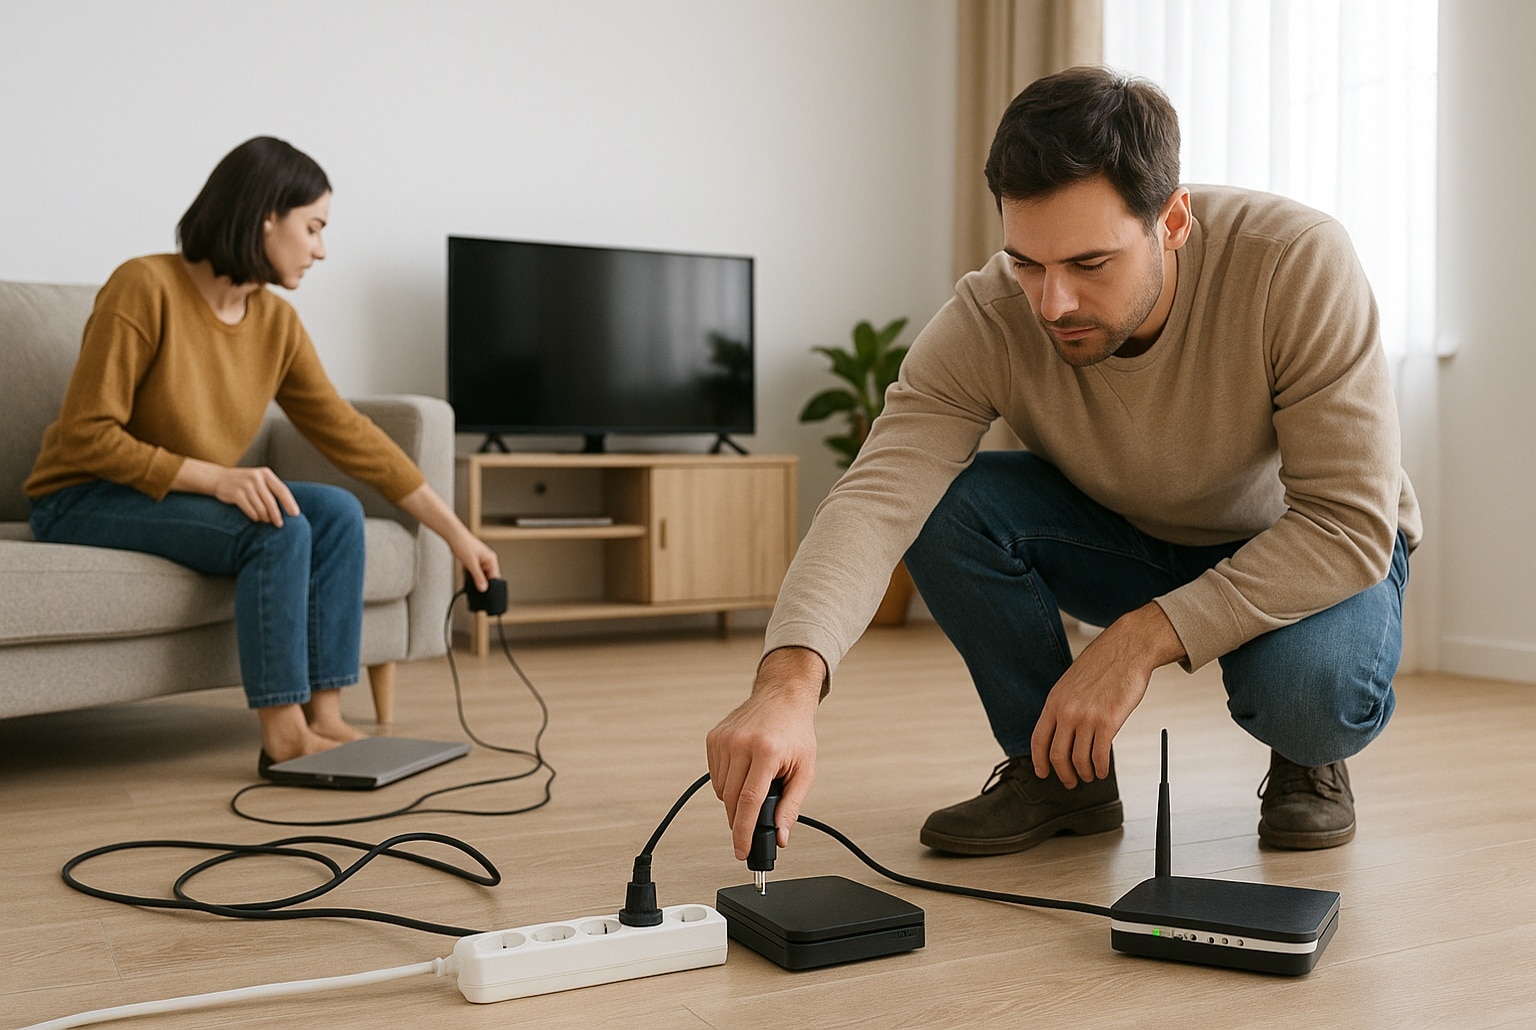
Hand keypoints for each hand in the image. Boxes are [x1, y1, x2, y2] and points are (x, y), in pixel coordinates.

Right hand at [213, 466, 299, 525]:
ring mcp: (245, 485)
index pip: (282, 490)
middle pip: (271, 501)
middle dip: (276, 514)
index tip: (295, 514)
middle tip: (280, 524)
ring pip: (260, 507)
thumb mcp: (259, 480)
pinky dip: (254, 516)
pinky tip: (256, 519)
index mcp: (266, 474)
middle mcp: (256, 478)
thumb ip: (271, 489)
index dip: (289, 503)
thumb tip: (288, 508)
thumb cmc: (244, 483)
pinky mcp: (235, 493)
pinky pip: (249, 509)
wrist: (218, 478)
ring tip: (266, 521)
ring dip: (265, 517)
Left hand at [452, 534, 500, 591]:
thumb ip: (478, 577)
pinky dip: (468, 575)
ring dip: (473, 578)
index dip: (489, 586)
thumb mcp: (471, 564)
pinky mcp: (472, 561)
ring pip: (479, 575)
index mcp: (491, 560)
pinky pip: (472, 572)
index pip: (495, 578)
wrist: (453, 535)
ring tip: (467, 577)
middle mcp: (487, 560)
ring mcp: (480, 561)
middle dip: (480, 582)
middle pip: (487, 577)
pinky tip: (464, 576)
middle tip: (474, 586)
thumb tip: (483, 588)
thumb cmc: (463, 543)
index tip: (483, 592)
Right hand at [706, 647, 824, 859]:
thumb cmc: (795, 732)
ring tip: (756, 784)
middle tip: (754, 822)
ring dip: (736, 799)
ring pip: (721, 791)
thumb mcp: (804, 770)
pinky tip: (744, 771)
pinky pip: (715, 776)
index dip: (744, 832)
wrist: (782, 697)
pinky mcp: (713, 738)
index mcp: (766, 751)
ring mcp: (724, 739)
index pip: (749, 802)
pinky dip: (728, 782)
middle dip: (741, 819)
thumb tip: (781, 836)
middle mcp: (741, 744)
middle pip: (733, 800)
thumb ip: (791, 806)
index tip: (741, 850)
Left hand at [1030, 604, 1184, 787]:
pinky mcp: (1108, 722)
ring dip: (1084, 773)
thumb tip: (1062, 731)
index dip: (1039, 761)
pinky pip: (1100, 755)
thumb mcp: (1071, 684)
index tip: (1043, 772)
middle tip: (1070, 782)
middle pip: (1057, 755)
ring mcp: (1086, 717)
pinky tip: (1103, 770)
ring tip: (1090, 776)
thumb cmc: (1102, 664)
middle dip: (1063, 774)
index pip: (1038, 740)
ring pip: (1079, 759)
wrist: (1126, 648)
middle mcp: (1067, 711)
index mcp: (1054, 701)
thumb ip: (1064, 706)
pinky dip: (1101, 768)